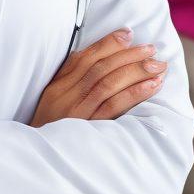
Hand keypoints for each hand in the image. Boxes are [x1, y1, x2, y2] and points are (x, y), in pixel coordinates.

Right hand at [29, 28, 166, 125]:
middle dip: (128, 55)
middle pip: (100, 68)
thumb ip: (70, 84)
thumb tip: (98, 62)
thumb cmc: (49, 131)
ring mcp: (77, 112)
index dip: (107, 43)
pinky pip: (113, 106)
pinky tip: (151, 86)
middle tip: (151, 49)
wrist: (35, 159)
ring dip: (136, 71)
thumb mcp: (52, 104)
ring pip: (108, 83)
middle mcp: (66, 96)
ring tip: (158, 66)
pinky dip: (134, 93)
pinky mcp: (89, 128)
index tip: (128, 33)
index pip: (84, 58)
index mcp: (57, 87)